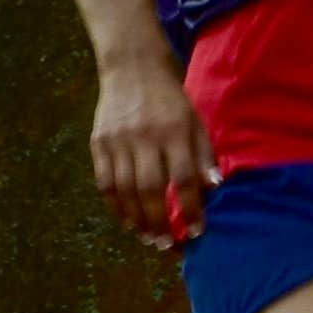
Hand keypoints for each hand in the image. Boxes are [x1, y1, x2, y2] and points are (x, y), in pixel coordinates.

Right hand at [90, 49, 215, 241]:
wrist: (133, 68)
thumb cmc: (170, 100)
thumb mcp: (195, 121)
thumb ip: (203, 154)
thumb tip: (213, 187)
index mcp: (174, 131)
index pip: (183, 178)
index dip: (190, 208)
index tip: (196, 230)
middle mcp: (144, 137)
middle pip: (150, 189)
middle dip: (159, 222)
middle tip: (167, 244)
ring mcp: (117, 140)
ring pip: (125, 190)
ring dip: (137, 220)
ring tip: (149, 238)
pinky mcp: (98, 142)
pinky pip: (104, 182)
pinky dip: (115, 206)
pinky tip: (127, 220)